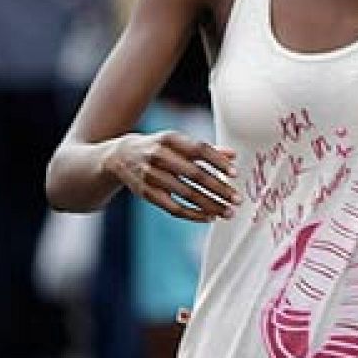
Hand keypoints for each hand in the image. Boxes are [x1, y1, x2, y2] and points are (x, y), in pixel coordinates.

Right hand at [107, 131, 238, 222]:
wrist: (120, 156)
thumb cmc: (159, 148)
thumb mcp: (178, 142)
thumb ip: (205, 149)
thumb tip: (234, 155)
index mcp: (170, 139)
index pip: (199, 149)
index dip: (218, 161)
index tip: (235, 174)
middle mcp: (158, 156)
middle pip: (194, 174)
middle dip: (219, 189)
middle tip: (237, 200)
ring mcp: (151, 175)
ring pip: (186, 194)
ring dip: (210, 205)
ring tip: (228, 212)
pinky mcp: (146, 193)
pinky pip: (173, 207)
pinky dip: (192, 214)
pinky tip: (209, 217)